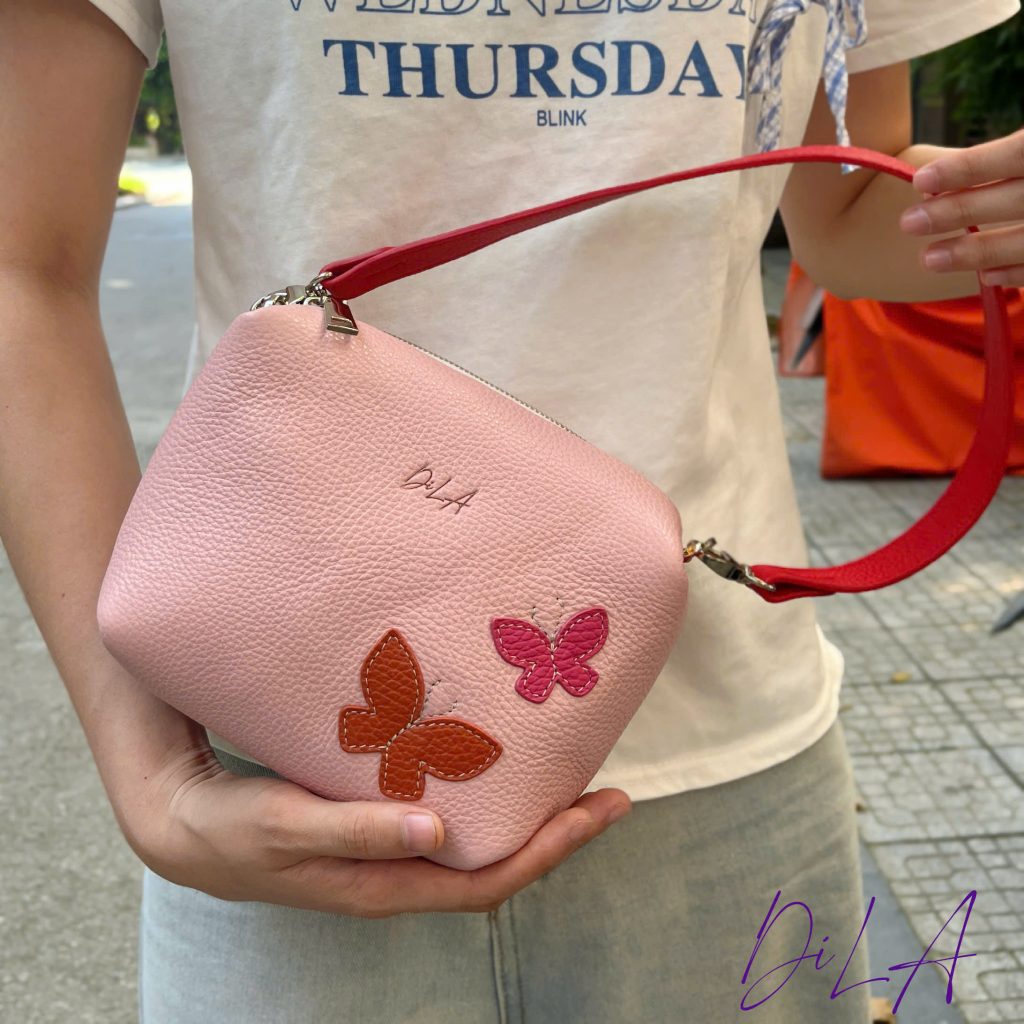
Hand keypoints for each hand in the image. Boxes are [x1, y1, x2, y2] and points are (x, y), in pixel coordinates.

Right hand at [129, 741, 630, 917]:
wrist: (186, 825)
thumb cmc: (236, 830)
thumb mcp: (291, 826)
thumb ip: (360, 830)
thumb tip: (438, 832)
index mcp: (387, 885)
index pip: (490, 881)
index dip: (549, 849)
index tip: (599, 811)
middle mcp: (400, 874)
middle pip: (499, 864)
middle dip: (557, 833)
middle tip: (609, 793)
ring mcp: (390, 854)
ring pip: (478, 844)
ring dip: (527, 817)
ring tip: (567, 778)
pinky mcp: (377, 828)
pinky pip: (449, 821)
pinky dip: (484, 800)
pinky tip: (494, 767)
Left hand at [899, 127, 1023, 287]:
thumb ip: (1006, 156)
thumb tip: (936, 178)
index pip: (1016, 154)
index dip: (969, 167)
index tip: (920, 180)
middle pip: (1016, 198)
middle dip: (960, 211)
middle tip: (909, 223)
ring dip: (976, 252)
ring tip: (929, 259)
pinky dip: (1017, 272)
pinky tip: (986, 276)